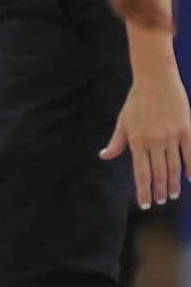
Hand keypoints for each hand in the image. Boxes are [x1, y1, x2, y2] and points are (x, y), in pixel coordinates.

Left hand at [102, 69, 190, 207]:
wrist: (156, 80)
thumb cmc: (136, 102)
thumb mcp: (123, 122)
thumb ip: (117, 142)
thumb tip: (104, 156)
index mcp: (137, 140)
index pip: (141, 173)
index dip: (143, 191)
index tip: (145, 205)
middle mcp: (154, 141)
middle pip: (159, 174)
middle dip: (159, 191)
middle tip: (160, 201)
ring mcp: (172, 136)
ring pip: (175, 167)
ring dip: (173, 183)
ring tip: (172, 194)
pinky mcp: (186, 130)